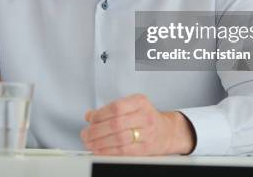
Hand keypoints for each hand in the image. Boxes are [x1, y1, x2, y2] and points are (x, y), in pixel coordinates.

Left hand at [80, 94, 195, 155]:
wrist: (167, 131)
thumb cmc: (144, 117)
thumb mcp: (130, 106)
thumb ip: (109, 109)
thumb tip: (89, 115)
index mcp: (140, 101)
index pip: (116, 107)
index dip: (100, 115)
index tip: (90, 120)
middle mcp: (145, 116)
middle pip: (116, 124)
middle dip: (96, 131)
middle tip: (85, 134)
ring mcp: (148, 133)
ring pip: (119, 138)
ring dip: (100, 143)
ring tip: (89, 143)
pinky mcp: (146, 148)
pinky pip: (124, 151)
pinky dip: (108, 152)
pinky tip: (100, 151)